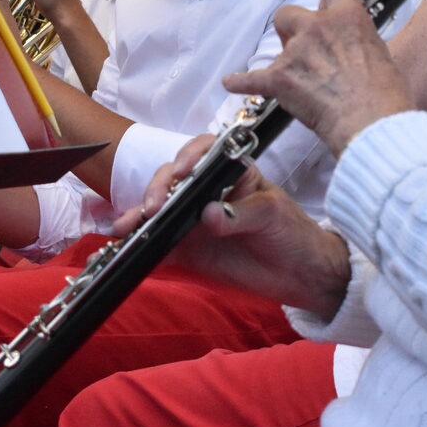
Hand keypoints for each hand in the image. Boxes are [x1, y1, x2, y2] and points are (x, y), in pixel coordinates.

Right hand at [115, 137, 351, 318]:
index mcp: (231, 172)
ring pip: (159, 210)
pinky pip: (160, 245)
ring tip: (125, 227)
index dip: (189, 156)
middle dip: (158, 188)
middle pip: (173, 179)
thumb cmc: (292, 231)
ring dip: (139, 216)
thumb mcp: (272, 214)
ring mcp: (193, 219)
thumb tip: (208, 215)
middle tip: (154, 207)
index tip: (182, 171)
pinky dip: (143, 247)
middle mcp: (207, 191)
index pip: (204, 152)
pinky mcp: (188, 249)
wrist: (300, 274)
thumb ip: (242, 213)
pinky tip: (128, 250)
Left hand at [222, 0, 413, 156]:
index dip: (330, 3)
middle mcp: (318, 27)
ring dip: (282, 58)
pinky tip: (232, 83)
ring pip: (275, 44)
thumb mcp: (381, 53)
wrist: (372, 123)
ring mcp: (296, 52)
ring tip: (296, 79)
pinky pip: (250, 78)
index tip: (328, 16)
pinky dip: (241, 82)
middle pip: (290, 13)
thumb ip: (358, 41)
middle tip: (308, 50)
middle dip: (294, 29)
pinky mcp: (280, 79)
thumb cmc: (386, 95)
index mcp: (348, 17)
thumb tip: (350, 49)